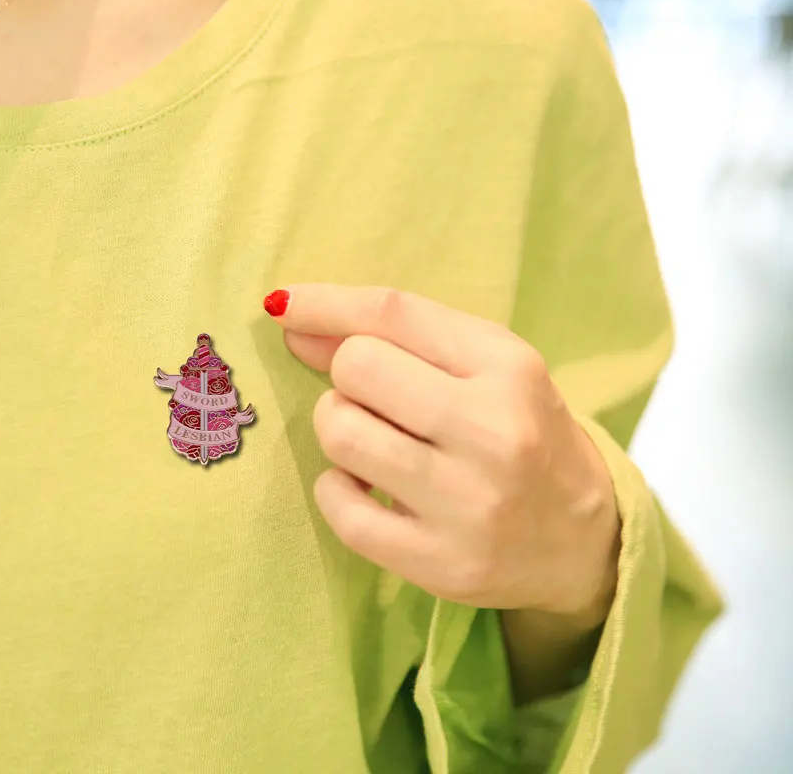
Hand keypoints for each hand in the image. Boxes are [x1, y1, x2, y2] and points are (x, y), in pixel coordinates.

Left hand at [264, 284, 619, 618]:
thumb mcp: (487, 369)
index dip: (325, 302)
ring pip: (341, 434)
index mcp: (510, 368)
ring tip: (373, 443)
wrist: (584, 538)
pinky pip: (342, 510)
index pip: (395, 314)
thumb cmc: (527, 435)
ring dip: (339, 430)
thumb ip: (399, 338)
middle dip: (349, 377)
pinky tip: (367, 488)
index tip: (282, 304)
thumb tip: (294, 320)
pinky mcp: (442, 564)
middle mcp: (495, 432)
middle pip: (357, 368)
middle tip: (379, 401)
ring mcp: (469, 503)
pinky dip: (338, 489)